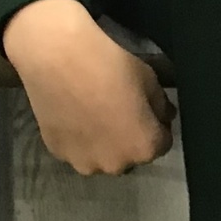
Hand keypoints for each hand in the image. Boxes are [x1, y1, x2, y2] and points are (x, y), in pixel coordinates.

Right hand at [2, 0, 174, 176]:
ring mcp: (83, 162)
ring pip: (100, 156)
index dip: (156, 124)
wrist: (58, 56)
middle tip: (116, 108)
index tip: (145, 108)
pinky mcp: (57, 153)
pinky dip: (76, 137)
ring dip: (102, 142)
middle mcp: (116, 164)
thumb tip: (163, 115)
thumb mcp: (149, 78)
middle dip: (128, 136)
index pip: (161, 143)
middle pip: (129, 153)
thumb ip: (160, 104)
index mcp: (144, 147)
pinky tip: (71, 113)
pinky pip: (74, 149)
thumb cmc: (109, 64)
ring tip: (91, 112)